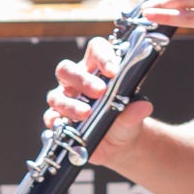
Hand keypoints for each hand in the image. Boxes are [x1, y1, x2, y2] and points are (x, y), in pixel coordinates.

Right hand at [43, 35, 154, 166]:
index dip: (102, 56)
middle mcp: (77, 81)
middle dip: (82, 79)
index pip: (96, 50)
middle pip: (67, 69)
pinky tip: (63, 124)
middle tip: (100, 91)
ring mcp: (65, 99)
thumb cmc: (125, 119)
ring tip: (87, 113)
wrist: (119, 143)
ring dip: (71, 104)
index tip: (113, 71)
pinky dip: (55, 120)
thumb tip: (143, 106)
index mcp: (98, 69)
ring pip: (57, 95)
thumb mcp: (133, 116)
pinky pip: (50, 116)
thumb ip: (136, 110)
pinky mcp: (59, 118)